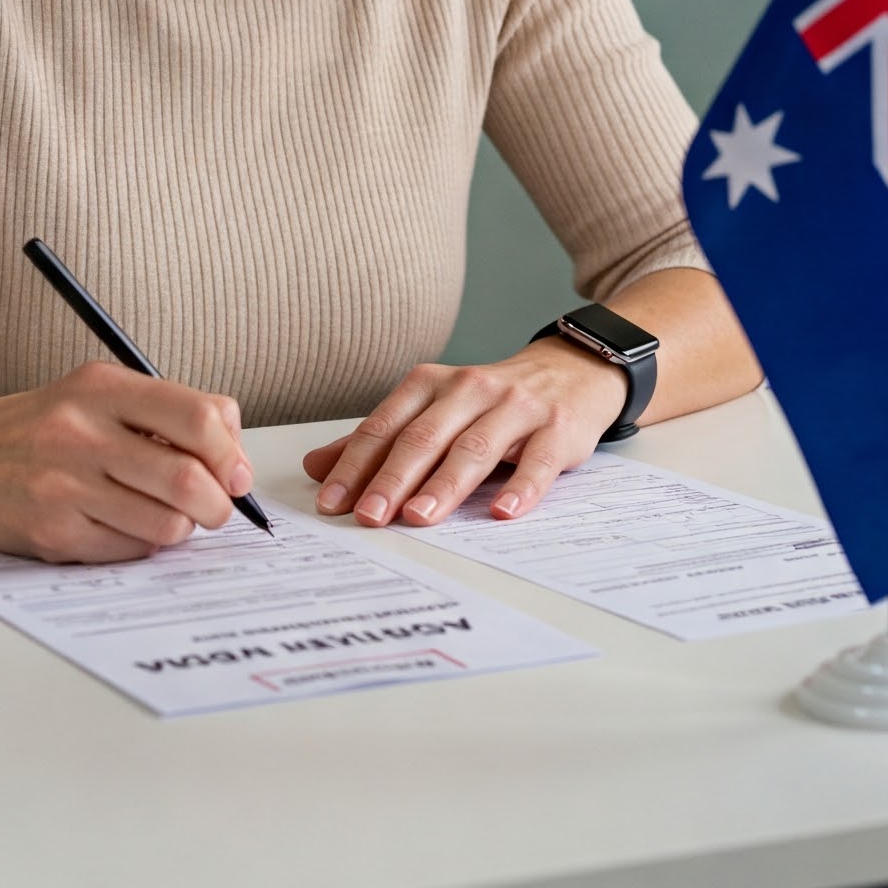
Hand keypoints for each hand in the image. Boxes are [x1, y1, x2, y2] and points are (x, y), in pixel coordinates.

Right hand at [0, 360, 254, 563]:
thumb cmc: (45, 426)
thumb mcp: (100, 392)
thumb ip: (168, 410)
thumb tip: (235, 455)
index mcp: (102, 388)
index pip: (197, 418)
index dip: (231, 453)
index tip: (236, 473)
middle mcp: (82, 433)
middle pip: (188, 480)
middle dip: (219, 504)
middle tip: (217, 508)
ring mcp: (64, 486)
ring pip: (166, 524)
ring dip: (182, 527)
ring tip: (166, 514)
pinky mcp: (53, 533)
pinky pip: (129, 550)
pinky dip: (142, 544)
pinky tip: (123, 524)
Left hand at [303, 341, 626, 527]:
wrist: (571, 371)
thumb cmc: (491, 400)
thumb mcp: (434, 409)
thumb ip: (381, 440)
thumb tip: (316, 466)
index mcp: (431, 384)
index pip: (385, 426)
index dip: (355, 464)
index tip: (332, 500)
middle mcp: (470, 389)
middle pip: (423, 436)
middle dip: (392, 478)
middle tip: (368, 516)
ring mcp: (516, 407)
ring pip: (474, 446)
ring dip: (444, 485)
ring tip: (419, 517)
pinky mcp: (557, 428)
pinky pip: (537, 460)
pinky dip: (521, 487)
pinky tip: (503, 512)